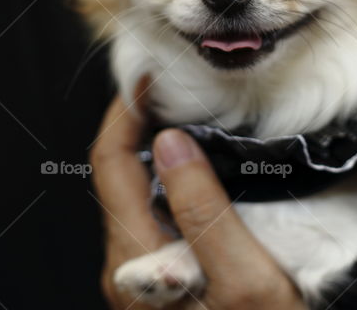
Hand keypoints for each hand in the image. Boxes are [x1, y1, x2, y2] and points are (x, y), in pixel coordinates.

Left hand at [90, 80, 306, 308]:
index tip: (151, 76)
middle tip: (174, 87)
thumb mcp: (246, 280)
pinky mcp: (166, 280)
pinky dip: (175, 179)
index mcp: (137, 259)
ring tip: (191, 116)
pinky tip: (206, 169)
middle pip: (119, 174)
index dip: (126, 112)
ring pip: (139, 194)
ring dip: (158, 150)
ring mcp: (145, 275)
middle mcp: (128, 266)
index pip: (110, 163)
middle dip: (142, 123)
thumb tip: (171, 143)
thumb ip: (204, 214)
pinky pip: (158, 214)